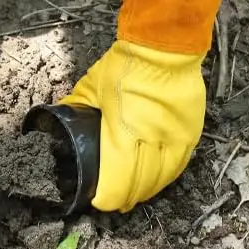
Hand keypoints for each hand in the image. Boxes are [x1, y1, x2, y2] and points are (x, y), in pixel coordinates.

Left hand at [60, 40, 205, 211]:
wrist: (164, 46)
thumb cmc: (123, 67)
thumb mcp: (88, 90)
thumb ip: (73, 112)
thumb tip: (56, 127)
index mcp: (122, 133)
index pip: (117, 183)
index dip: (107, 198)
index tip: (98, 200)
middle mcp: (152, 140)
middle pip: (139, 185)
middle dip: (124, 199)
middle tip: (112, 202)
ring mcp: (175, 138)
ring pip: (162, 179)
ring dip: (146, 191)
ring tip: (132, 197)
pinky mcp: (191, 132)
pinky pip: (180, 165)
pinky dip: (166, 177)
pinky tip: (156, 183)